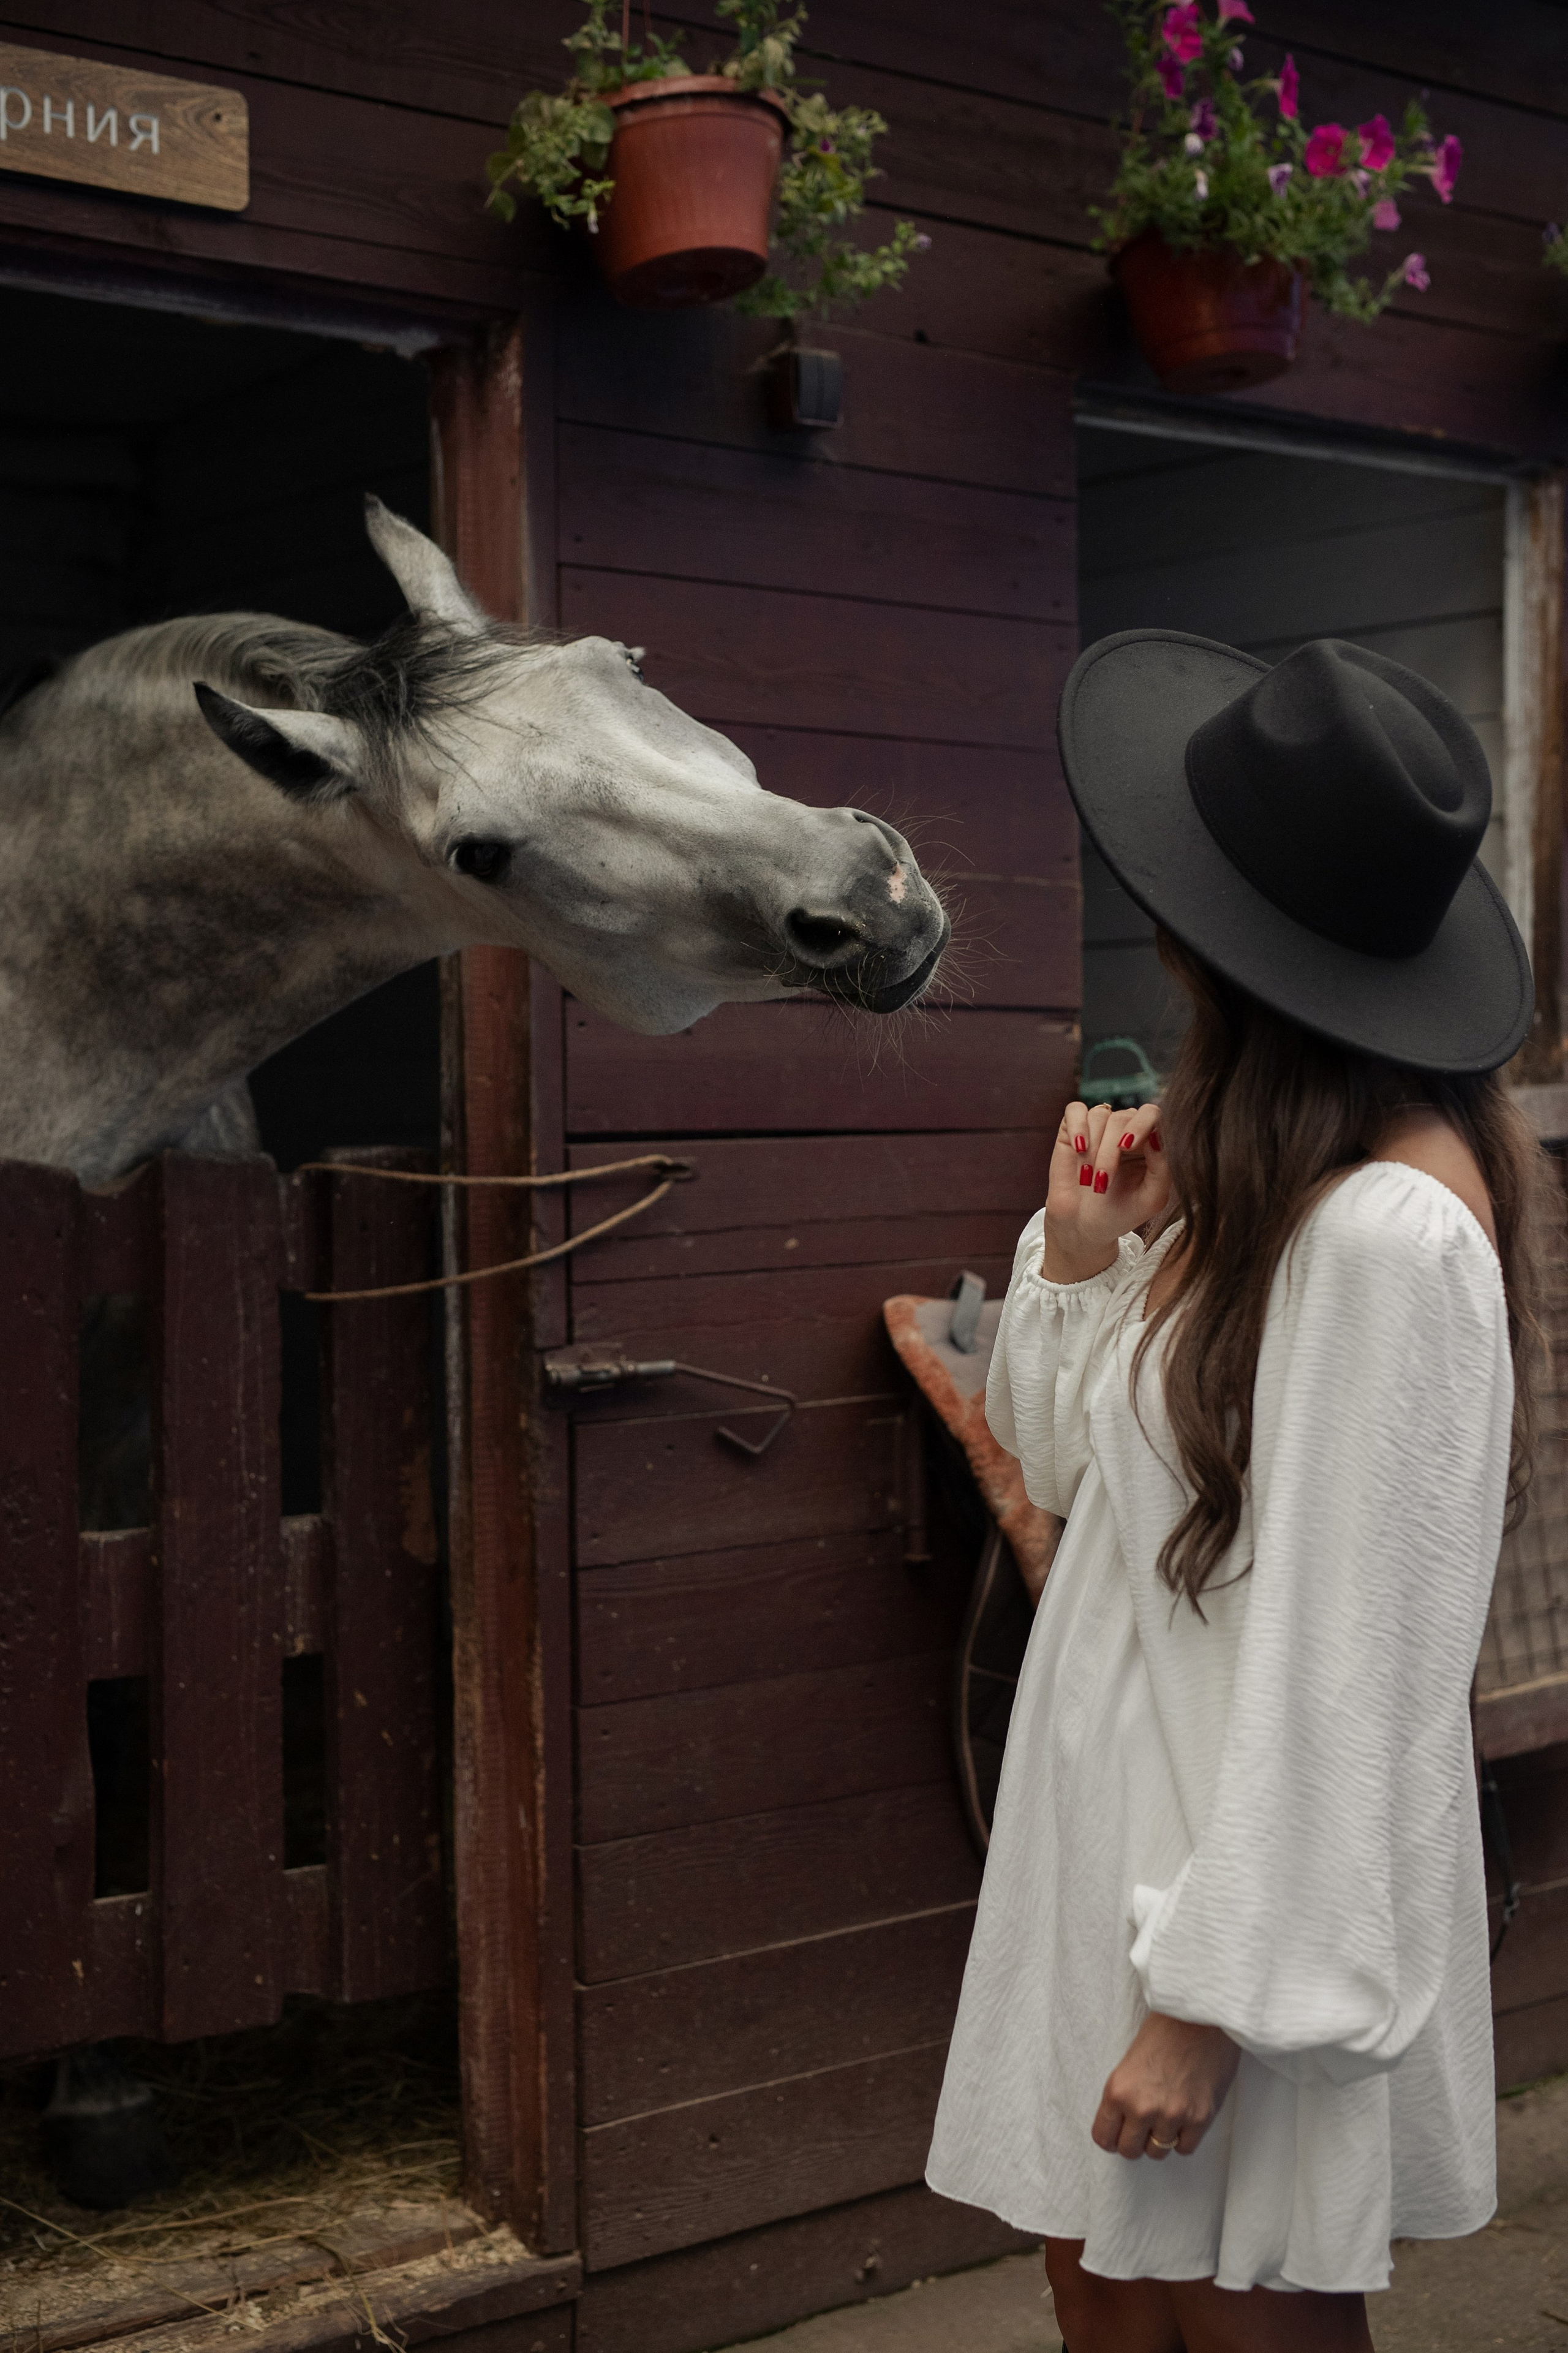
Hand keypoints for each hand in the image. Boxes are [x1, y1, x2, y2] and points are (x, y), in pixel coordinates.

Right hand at [1042, 1099, 1169, 1283]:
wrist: (1084, 1227)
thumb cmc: (1121, 1213)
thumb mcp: (1151, 1198)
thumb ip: (1162, 1167)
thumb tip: (1156, 1134)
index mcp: (1150, 1142)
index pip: (1152, 1115)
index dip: (1141, 1125)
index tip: (1127, 1147)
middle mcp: (1126, 1129)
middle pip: (1123, 1117)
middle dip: (1110, 1152)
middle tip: (1102, 1181)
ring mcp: (1099, 1127)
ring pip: (1100, 1116)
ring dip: (1093, 1149)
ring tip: (1087, 1179)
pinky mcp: (1072, 1129)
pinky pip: (1075, 1110)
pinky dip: (1077, 1126)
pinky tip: (1078, 1148)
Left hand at [1092, 2012, 1239, 2161]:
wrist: (1201, 2014)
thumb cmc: (1166, 2028)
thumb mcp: (1130, 2060)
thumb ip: (1125, 2094)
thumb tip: (1123, 2122)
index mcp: (1118, 2090)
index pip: (1103, 2137)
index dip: (1110, 2138)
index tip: (1117, 2134)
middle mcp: (1142, 2107)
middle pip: (1130, 2150)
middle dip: (1134, 2141)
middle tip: (1142, 2128)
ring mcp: (1172, 2115)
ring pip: (1158, 2152)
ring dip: (1159, 2139)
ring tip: (1165, 2118)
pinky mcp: (1200, 2118)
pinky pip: (1185, 2148)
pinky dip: (1183, 2138)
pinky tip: (1184, 2119)